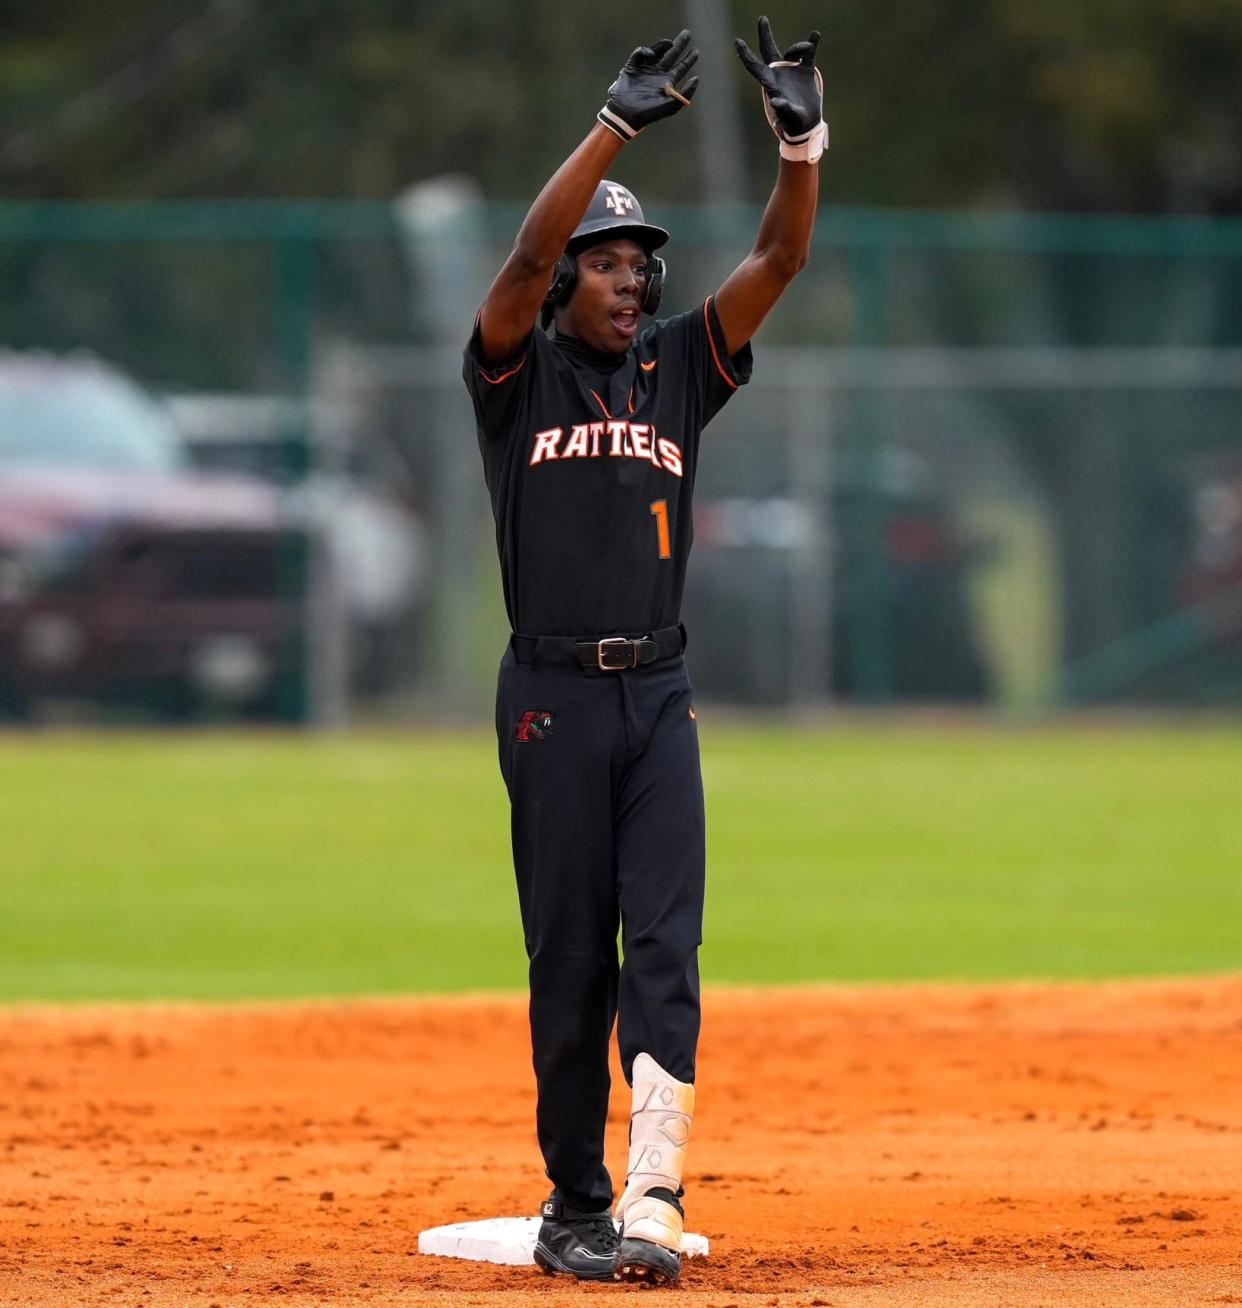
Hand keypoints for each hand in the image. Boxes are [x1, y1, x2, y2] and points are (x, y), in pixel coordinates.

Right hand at [597, 29, 699, 141]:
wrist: (626, 114)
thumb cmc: (649, 113)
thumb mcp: (671, 106)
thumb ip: (685, 94)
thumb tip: (696, 78)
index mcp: (667, 83)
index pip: (681, 68)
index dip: (689, 59)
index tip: (696, 51)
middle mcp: (657, 75)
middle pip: (671, 56)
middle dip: (679, 45)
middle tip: (687, 34)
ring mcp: (645, 70)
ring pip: (657, 52)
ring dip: (663, 45)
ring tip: (670, 44)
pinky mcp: (632, 67)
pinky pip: (639, 54)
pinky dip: (645, 51)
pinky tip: (650, 54)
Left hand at [735, 16, 823, 150]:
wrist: (807, 123)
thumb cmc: (793, 122)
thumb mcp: (787, 115)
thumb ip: (783, 107)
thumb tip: (776, 101)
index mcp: (770, 83)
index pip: (755, 66)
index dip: (746, 55)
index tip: (737, 41)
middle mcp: (779, 74)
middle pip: (769, 50)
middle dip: (765, 35)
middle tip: (762, 19)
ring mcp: (792, 71)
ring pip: (793, 51)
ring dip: (800, 46)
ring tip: (809, 47)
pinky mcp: (805, 72)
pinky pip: (809, 55)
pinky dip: (812, 45)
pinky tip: (816, 36)